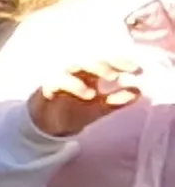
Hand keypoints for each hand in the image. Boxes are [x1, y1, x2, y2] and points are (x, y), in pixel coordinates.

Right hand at [33, 58, 148, 136]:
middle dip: (104, 65)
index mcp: (90, 74)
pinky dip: (71, 85)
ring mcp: (61, 78)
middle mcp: (76, 73)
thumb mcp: (101, 108)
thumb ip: (118, 100)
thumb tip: (139, 92)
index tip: (137, 69)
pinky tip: (87, 94)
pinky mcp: (47, 88)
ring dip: (90, 71)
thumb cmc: (75, 112)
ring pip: (72, 66)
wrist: (49, 125)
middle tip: (117, 74)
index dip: (121, 62)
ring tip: (104, 82)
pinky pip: (56, 81)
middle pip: (89, 60)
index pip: (106, 62)